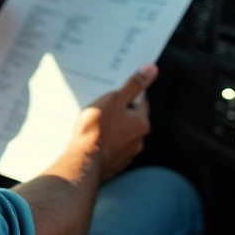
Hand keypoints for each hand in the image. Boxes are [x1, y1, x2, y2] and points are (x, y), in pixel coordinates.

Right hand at [71, 64, 156, 181]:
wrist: (82, 162)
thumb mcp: (114, 99)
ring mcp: (126, 154)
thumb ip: (133, 85)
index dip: (131, 94)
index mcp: (141, 123)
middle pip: (131, 119)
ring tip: (94, 122)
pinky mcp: (114, 164)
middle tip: (103, 104)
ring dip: (112, 127)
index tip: (120, 89)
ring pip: (121, 134)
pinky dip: (105, 141)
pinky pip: (112, 147)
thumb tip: (151, 69)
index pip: (141, 102)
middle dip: (120, 111)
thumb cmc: (97, 130)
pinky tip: (92, 138)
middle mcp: (138, 140)